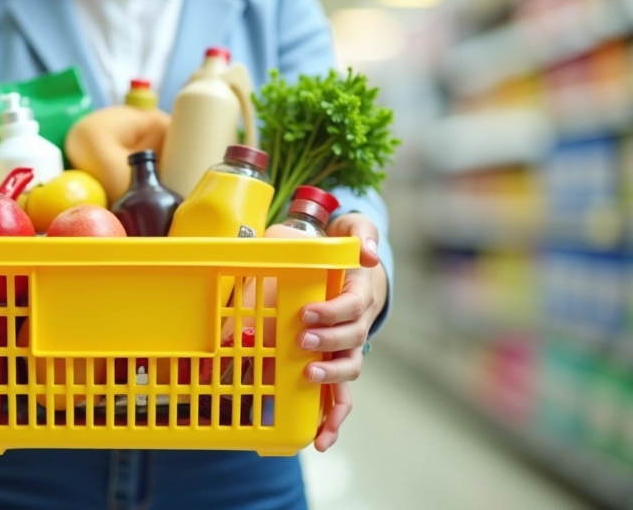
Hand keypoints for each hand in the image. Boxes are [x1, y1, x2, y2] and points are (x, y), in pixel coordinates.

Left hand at [300, 213, 386, 447]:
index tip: (307, 313)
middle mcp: (358, 323)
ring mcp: (348, 347)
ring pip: (349, 370)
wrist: (350, 269)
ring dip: (331, 381)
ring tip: (308, 379)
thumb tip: (369, 252)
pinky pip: (340, 396)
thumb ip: (359, 234)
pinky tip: (319, 439)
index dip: (332, 312)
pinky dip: (333, 419)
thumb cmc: (346, 249)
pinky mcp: (335, 363)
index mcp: (358, 293)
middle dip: (328, 344)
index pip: (351, 305)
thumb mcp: (353, 230)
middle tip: (302, 342)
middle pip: (351, 340)